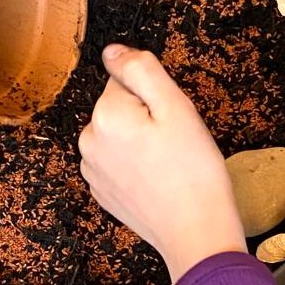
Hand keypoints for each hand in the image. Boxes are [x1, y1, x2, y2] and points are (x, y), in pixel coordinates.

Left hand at [79, 45, 246, 281]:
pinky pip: (117, 162)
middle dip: (146, 117)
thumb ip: (141, 70)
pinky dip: (135, 165)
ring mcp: (92, 170)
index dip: (155, 95)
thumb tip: (112, 51)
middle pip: (119, 107)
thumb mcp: (176, 107)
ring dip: (140, 141)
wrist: (195, 233)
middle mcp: (88, 141)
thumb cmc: (193, 171)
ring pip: (118, 134)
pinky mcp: (102, 192)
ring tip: (167, 163)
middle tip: (174, 142)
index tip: (172, 119)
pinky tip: (157, 180)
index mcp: (105, 115)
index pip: (126, 79)